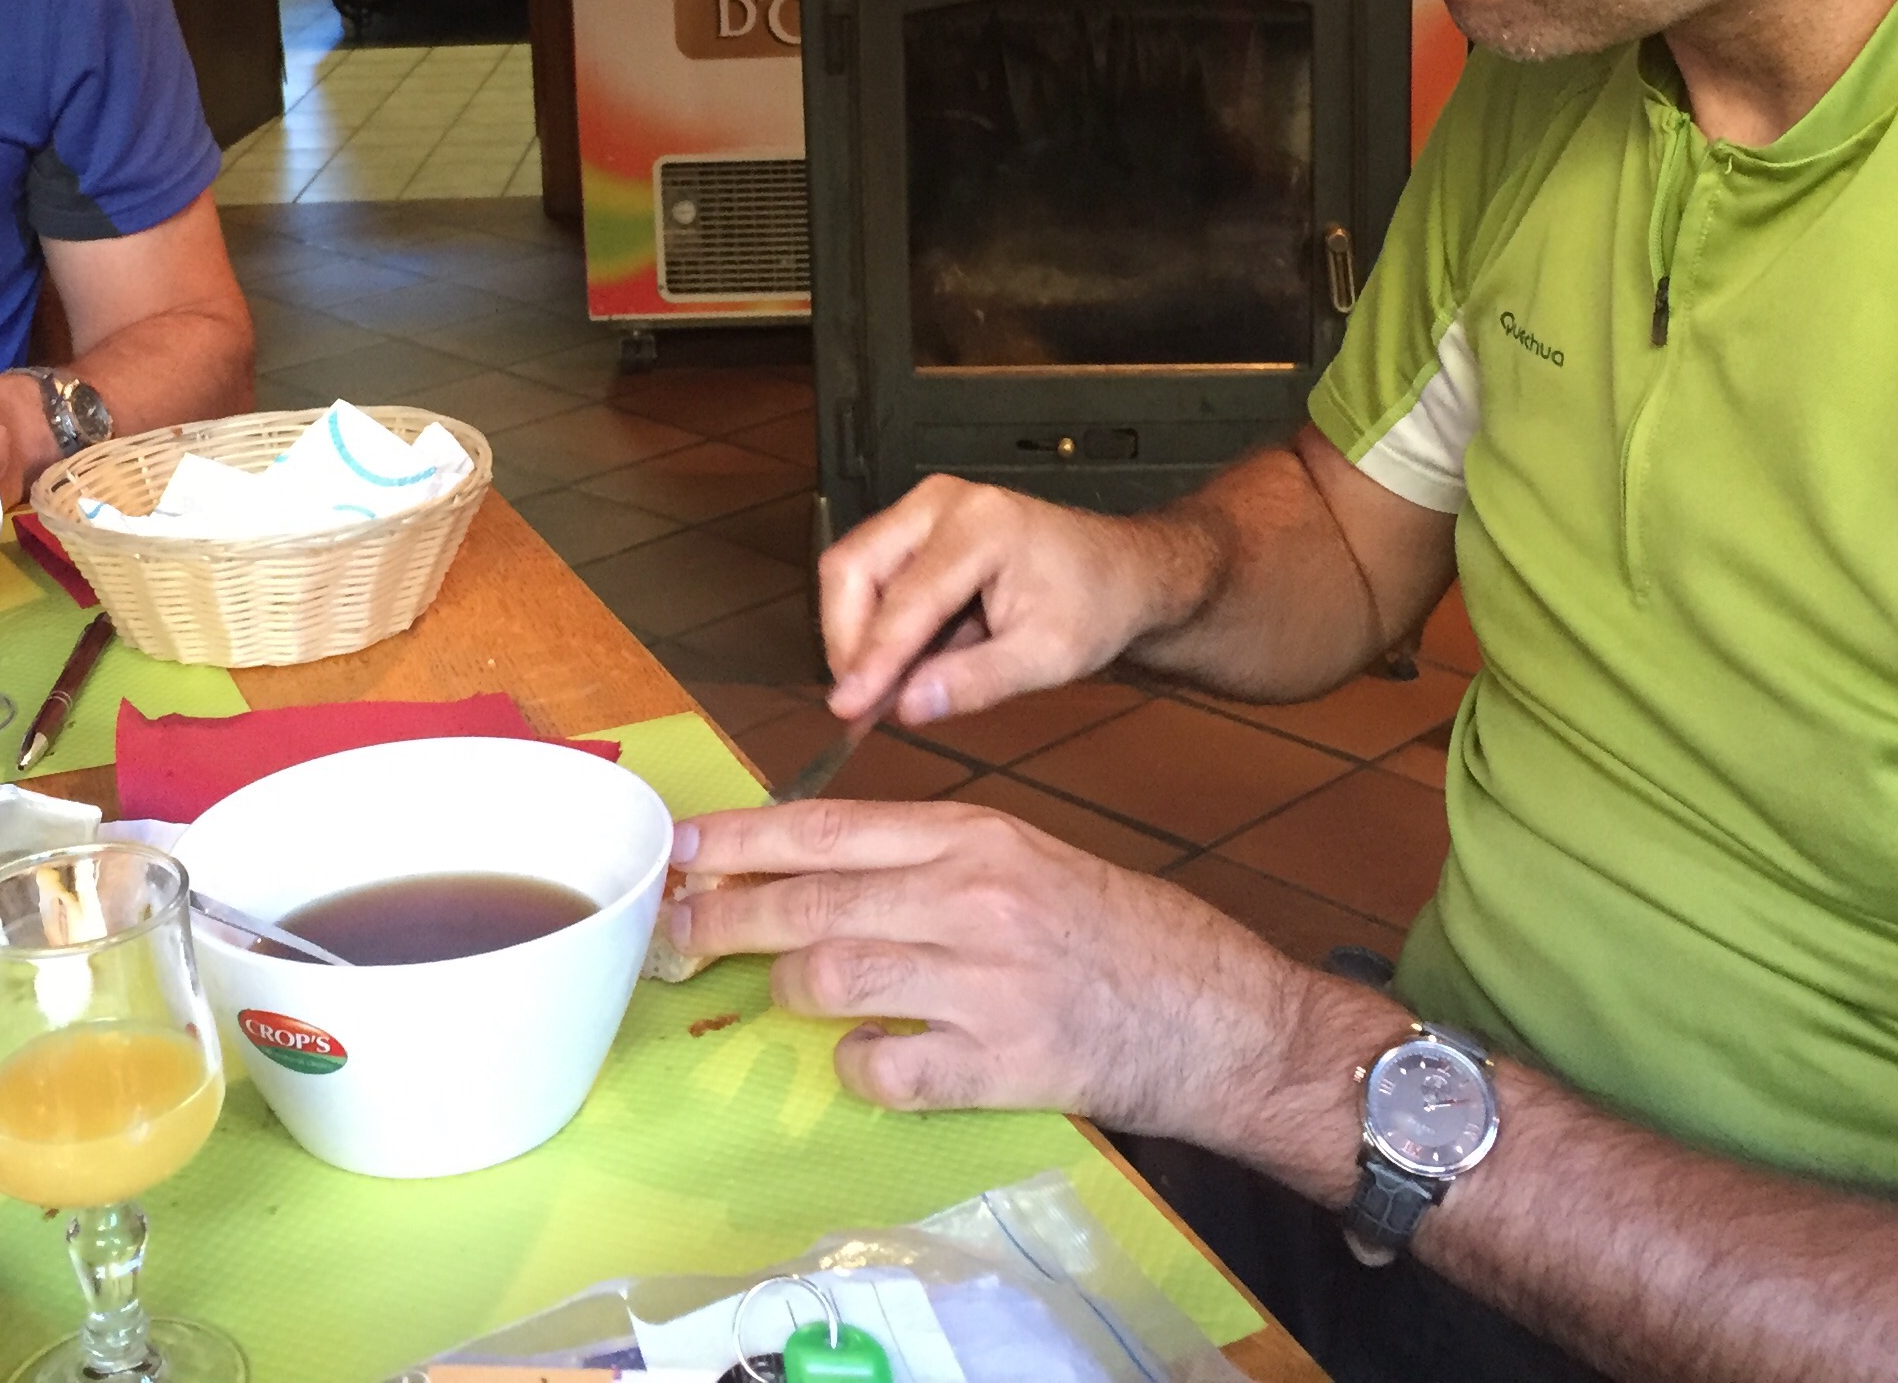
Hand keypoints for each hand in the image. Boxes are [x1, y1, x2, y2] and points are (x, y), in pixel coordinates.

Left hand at [670, 797, 1401, 1165]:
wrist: (1221, 1017)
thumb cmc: (1122, 935)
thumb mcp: (1027, 859)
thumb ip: (928, 860)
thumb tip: (815, 868)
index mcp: (974, 835)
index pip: (824, 829)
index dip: (736, 841)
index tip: (678, 850)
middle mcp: (971, 897)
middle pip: (805, 903)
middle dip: (721, 917)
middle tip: (676, 932)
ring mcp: (982, 982)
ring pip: (827, 980)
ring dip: (789, 992)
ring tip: (794, 994)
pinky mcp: (998, 1064)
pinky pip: (881, 1068)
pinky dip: (862, 1067)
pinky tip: (878, 1057)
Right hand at [819, 475, 1212, 726]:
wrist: (1122, 573)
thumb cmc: (1094, 609)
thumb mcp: (1048, 658)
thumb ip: (975, 682)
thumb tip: (905, 708)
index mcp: (980, 526)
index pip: (906, 598)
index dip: (872, 658)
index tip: (845, 710)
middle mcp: (941, 502)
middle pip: (854, 566)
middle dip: (848, 639)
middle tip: (859, 701)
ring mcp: (925, 507)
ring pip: (853, 569)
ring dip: (857, 632)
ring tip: (881, 688)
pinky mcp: (918, 525)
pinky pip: (872, 572)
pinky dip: (874, 622)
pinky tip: (896, 664)